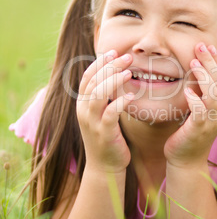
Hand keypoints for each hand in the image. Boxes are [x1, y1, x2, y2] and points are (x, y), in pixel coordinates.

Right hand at [76, 50, 134, 172]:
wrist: (105, 166)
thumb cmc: (107, 136)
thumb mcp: (102, 114)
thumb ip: (104, 96)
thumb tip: (115, 75)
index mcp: (83, 104)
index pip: (87, 77)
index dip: (99, 63)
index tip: (113, 52)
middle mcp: (84, 111)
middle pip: (93, 82)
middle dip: (109, 67)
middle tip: (126, 57)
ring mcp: (92, 123)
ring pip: (99, 95)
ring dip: (113, 81)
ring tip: (129, 72)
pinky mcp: (104, 133)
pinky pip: (110, 114)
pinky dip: (120, 103)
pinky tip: (131, 96)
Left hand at [164, 43, 216, 167]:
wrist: (186, 160)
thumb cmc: (191, 132)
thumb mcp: (202, 109)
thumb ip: (207, 93)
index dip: (216, 60)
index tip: (207, 46)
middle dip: (211, 62)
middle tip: (201, 46)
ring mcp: (212, 121)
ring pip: (213, 94)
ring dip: (204, 77)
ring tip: (194, 63)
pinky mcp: (199, 129)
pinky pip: (200, 112)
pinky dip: (195, 100)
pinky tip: (187, 92)